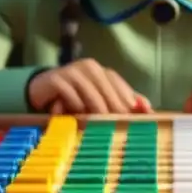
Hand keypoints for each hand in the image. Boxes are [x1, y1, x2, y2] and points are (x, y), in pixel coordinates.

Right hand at [28, 59, 151, 114]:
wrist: (42, 90)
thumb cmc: (74, 97)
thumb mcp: (98, 99)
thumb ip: (121, 101)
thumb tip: (149, 109)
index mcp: (100, 71)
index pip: (118, 83)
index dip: (128, 98)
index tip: (136, 114)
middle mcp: (89, 67)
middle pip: (107, 88)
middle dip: (114, 107)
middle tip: (119, 124)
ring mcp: (72, 71)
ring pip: (91, 92)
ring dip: (96, 109)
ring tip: (101, 125)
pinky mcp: (57, 78)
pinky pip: (70, 94)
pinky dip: (75, 106)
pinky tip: (76, 116)